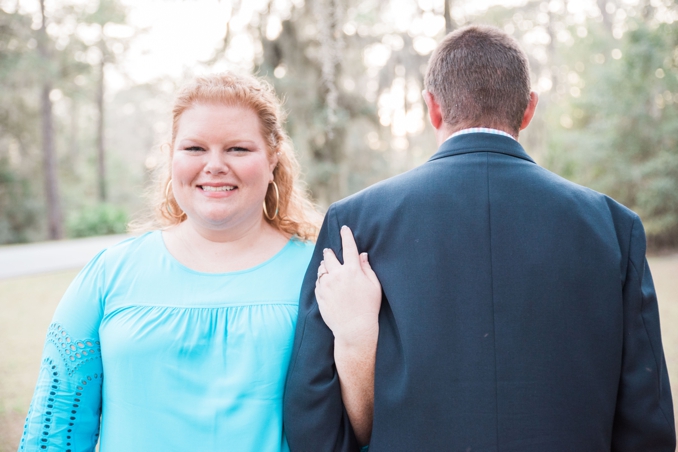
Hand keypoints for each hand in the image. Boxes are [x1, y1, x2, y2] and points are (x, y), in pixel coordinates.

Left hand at [315, 226, 381, 347]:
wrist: (354, 328)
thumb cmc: (368, 307)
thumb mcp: (374, 286)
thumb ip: (366, 268)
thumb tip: (361, 255)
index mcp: (352, 270)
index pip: (348, 247)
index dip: (346, 235)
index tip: (344, 228)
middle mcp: (337, 275)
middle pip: (329, 255)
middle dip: (330, 252)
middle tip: (332, 253)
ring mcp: (326, 285)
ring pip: (321, 267)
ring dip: (325, 266)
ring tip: (330, 271)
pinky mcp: (319, 294)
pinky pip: (318, 281)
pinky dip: (322, 279)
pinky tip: (328, 284)